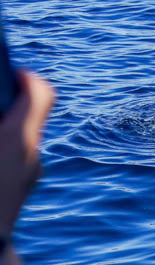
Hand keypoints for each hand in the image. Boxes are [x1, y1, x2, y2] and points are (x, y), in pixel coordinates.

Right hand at [0, 70, 53, 236]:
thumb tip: (2, 117)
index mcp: (16, 138)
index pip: (40, 93)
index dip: (24, 77)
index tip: (8, 73)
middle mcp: (31, 155)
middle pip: (28, 116)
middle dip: (5, 108)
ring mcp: (30, 175)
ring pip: (20, 140)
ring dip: (3, 132)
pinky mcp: (22, 190)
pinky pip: (15, 160)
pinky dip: (2, 152)